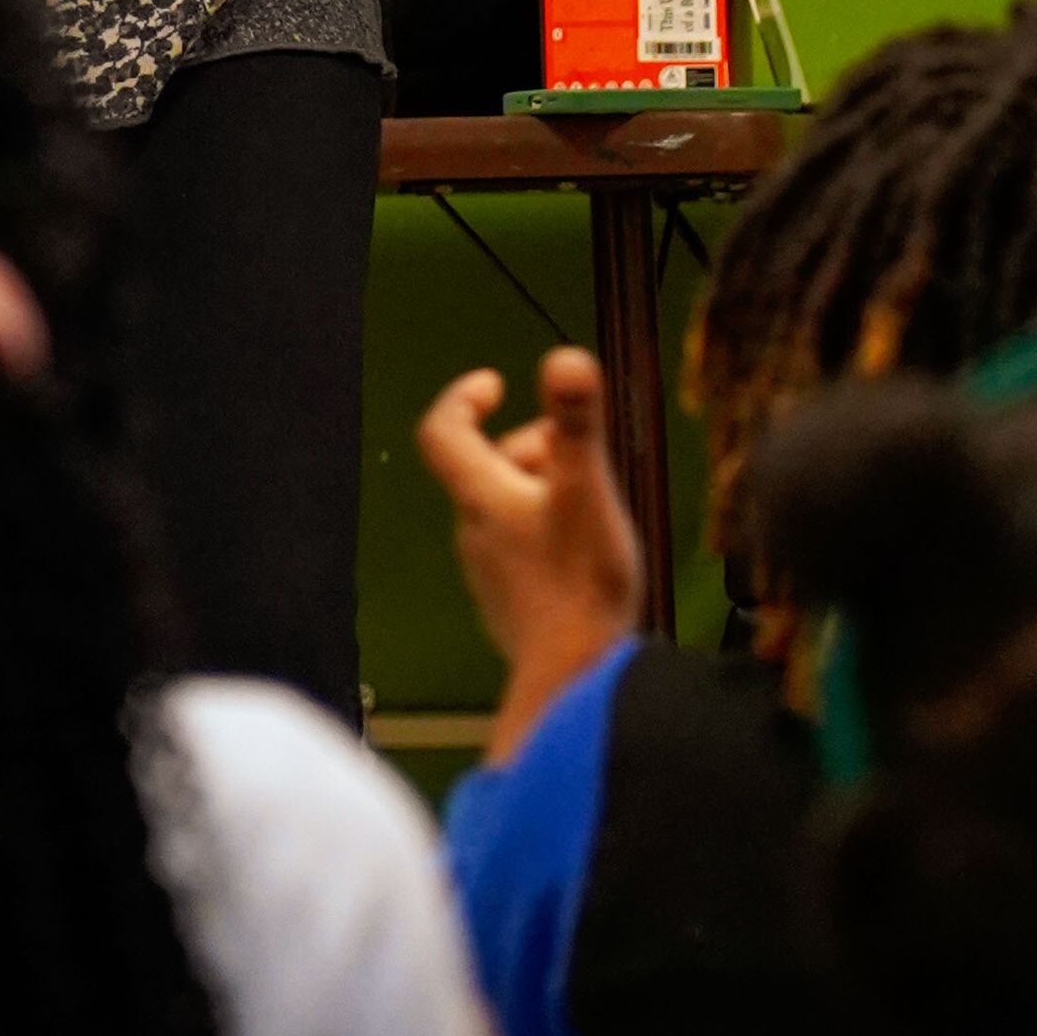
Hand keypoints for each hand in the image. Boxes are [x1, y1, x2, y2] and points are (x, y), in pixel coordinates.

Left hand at [417, 346, 641, 751]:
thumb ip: (575, 424)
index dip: (461, 399)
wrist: (574, 679)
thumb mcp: (586, 490)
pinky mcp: (511, 606)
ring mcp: (490, 573)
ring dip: (545, 491)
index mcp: (482, 497)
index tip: (492, 383)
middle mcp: (474, 531)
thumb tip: (566, 357)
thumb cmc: (580, 581)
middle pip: (488, 470)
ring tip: (593, 502)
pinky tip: (588, 552)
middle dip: (532, 447)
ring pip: (509, 510)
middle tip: (578, 453)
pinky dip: (548, 533)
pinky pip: (522, 550)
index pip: (443, 432)